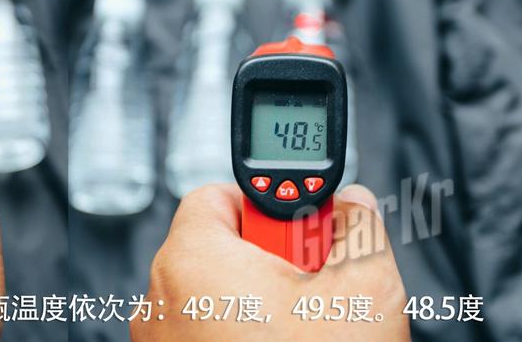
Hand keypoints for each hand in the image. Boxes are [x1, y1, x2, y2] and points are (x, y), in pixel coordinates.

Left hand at [131, 184, 408, 339]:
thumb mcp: (361, 291)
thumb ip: (356, 229)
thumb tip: (353, 205)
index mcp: (192, 257)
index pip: (217, 194)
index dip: (270, 206)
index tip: (306, 226)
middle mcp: (160, 295)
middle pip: (218, 245)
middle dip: (270, 258)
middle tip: (314, 284)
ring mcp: (160, 337)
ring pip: (213, 293)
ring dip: (257, 300)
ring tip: (302, 329)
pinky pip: (202, 330)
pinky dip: (236, 333)